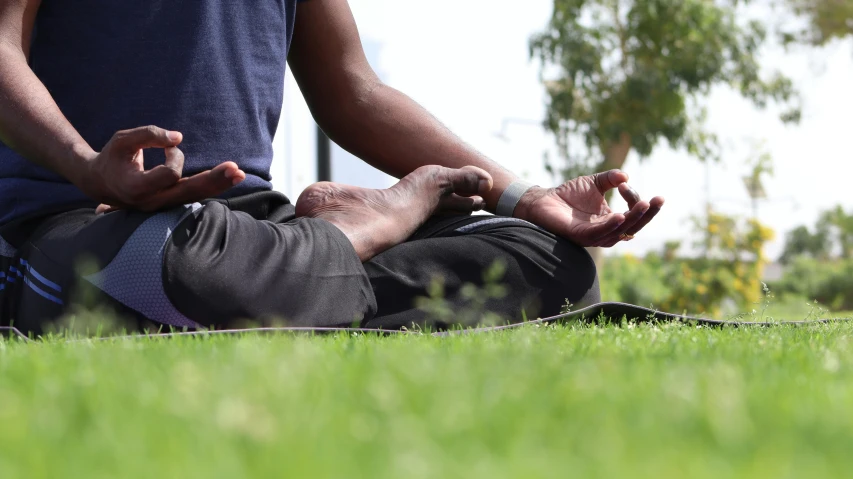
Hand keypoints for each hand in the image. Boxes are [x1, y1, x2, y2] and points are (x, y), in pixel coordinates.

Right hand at [74, 126, 245, 212]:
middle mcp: (152, 202)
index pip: (168, 175)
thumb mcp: (122, 140)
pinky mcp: (170, 203)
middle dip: (214, 179)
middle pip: (188, 192)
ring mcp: (162, 206)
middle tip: (237, 170)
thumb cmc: (112, 158)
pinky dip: (212, 185)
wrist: (100, 184)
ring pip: (194, 196)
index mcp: (137, 188)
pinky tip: (231, 178)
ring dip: (219, 184)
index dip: (174, 157)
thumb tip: (179, 138)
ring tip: (240, 174)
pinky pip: (194, 195)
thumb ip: (148, 135)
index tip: (168, 146)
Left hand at [513, 169, 663, 246]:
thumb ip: (610, 178)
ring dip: (633, 218)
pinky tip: (620, 216)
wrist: (543, 200)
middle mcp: (605, 231)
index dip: (636, 201)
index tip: (625, 185)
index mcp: (611, 220)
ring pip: (619, 232)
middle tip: (658, 200)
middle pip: (632, 227)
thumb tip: (625, 176)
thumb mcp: (594, 182)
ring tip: (643, 205)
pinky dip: (610, 226)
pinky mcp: (580, 236)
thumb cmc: (568, 194)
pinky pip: (599, 234)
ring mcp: (593, 236)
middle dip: (647, 214)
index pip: (633, 215)